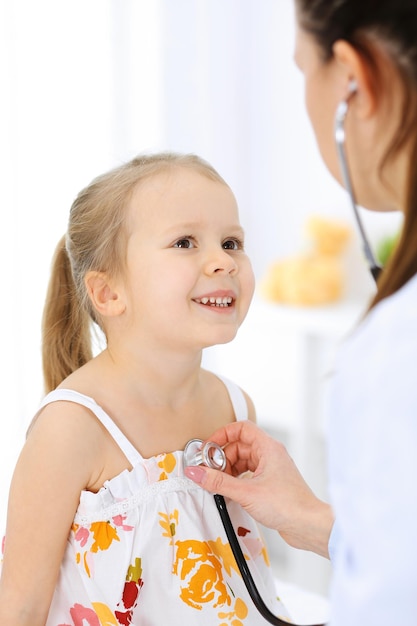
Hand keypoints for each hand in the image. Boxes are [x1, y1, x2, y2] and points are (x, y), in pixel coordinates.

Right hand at [185, 421, 332, 557]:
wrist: (308, 526)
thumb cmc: (288, 505)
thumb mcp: (246, 492)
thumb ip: (218, 482)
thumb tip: (197, 472)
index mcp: (268, 447)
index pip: (241, 428)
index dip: (222, 435)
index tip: (208, 448)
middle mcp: (270, 454)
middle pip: (239, 446)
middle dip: (222, 458)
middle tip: (210, 472)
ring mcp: (271, 469)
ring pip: (243, 461)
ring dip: (229, 470)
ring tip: (219, 484)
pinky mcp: (271, 483)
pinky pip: (248, 474)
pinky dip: (237, 480)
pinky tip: (230, 492)